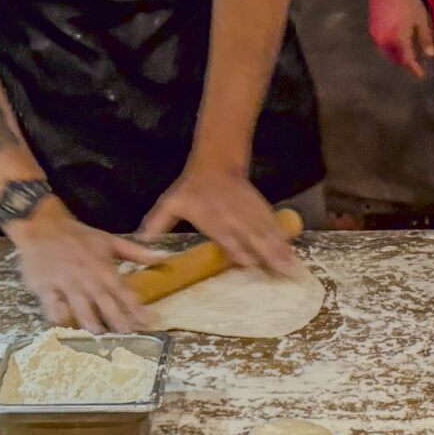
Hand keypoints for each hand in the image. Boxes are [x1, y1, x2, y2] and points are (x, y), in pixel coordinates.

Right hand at [11, 200, 156, 334]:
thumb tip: (164, 257)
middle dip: (117, 318)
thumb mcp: (108, 240)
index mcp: (102, 265)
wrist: (41, 225)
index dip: (136, 305)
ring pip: (79, 304)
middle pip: (104, 300)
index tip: (148, 320)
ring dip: (90, 320)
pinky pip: (52, 303)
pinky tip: (65, 326)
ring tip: (100, 335)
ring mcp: (65, 281)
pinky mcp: (44, 286)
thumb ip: (136, 252)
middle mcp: (85, 275)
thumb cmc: (77, 236)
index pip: (122, 289)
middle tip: (129, 334)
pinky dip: (59, 315)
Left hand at [141, 164, 300, 275]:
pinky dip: (283, 239)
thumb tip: (141, 241)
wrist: (216, 164)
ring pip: (267, 233)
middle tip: (281, 270)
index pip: (226, 235)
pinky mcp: (260, 210)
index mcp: (212, 219)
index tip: (248, 262)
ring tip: (292, 267)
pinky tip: (292, 252)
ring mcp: (249, 213)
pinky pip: (273, 226)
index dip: (236, 247)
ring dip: (280, 250)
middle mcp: (233, 217)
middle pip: (252, 236)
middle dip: (267, 253)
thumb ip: (157, 223)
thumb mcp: (171, 203)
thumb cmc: (191, 190)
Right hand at [366, 0, 433, 76]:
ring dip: (397, 56)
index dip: (414, 68)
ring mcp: (376, 35)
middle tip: (414, 66)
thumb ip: (424, 37)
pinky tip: (397, 44)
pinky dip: (391, 48)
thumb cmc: (406, 1)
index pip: (406, 59)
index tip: (420, 74)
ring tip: (407, 56)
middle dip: (404, 63)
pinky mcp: (372, 29)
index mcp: (398, 39)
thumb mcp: (420, 18)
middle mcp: (384, 41)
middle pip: (394, 58)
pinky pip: (382, 44)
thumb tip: (430, 53)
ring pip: (387, 52)